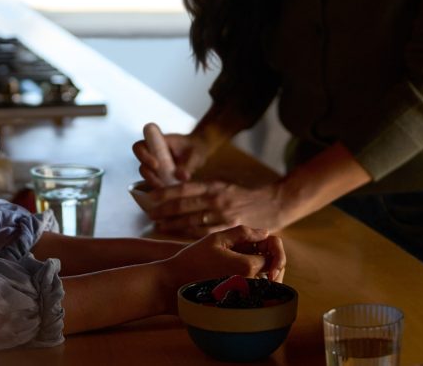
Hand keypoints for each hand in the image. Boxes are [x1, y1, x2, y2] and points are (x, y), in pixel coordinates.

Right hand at [133, 122, 214, 187]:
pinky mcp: (159, 177)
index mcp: (157, 142)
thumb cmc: (196, 149)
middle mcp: (152, 154)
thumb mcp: (196, 154)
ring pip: (146, 175)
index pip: (140, 146)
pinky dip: (159, 188)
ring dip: (154, 182)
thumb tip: (181, 177)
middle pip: (140, 163)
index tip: (156, 165)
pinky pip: (154, 183)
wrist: (199, 154)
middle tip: (161, 182)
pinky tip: (169, 194)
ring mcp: (154, 166)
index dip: (143, 155)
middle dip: (148, 173)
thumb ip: (189, 164)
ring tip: (167, 189)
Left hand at [149, 180, 284, 236]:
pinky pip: (204, 233)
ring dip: (172, 225)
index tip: (150, 196)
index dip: (165, 192)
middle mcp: (216, 200)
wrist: (273, 205)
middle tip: (149, 215)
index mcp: (213, 186)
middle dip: (164, 211)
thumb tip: (178, 193)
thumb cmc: (243, 196)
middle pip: (184, 206)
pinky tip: (177, 235)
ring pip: (191, 222)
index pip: (183, 188)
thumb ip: (203, 191)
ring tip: (158, 226)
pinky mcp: (229, 229)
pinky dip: (189, 234)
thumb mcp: (223, 186)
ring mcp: (223, 216)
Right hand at [158, 226, 285, 311]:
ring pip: (267, 286)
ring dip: (262, 272)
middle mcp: (250, 285)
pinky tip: (236, 275)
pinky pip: (256, 295)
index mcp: (247, 266)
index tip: (250, 243)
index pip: (272, 255)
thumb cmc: (193, 259)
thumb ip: (243, 233)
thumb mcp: (217, 239)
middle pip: (274, 273)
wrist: (174, 284)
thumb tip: (265, 232)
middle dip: (268, 260)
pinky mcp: (238, 306)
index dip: (265, 246)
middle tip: (249, 251)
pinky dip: (254, 284)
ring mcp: (244, 298)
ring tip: (241, 262)